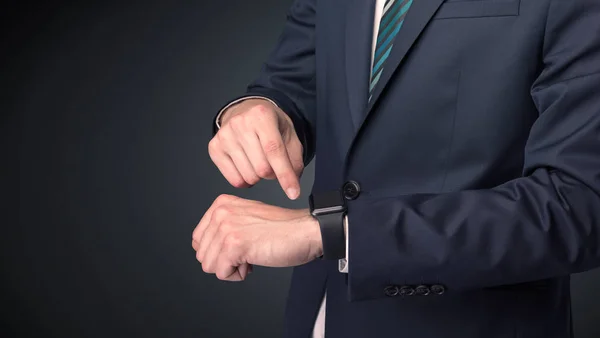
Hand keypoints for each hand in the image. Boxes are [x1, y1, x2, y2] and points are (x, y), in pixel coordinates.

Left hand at [192, 194, 322, 280]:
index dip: (219, 250)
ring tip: (252, 255)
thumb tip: (206, 249)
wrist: (305, 230)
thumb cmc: (284, 228)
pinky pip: (222, 273)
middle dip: (225, 260)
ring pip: (209, 266)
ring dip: (232, 268)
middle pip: (202, 254)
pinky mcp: (234, 245)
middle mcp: (221, 213)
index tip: (240, 245)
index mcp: (221, 204)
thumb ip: (224, 226)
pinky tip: (254, 262)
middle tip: (249, 251)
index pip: (199, 239)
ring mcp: (226, 228)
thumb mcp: (246, 217)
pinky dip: (238, 275)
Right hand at [209, 98, 303, 199]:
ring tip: (259, 162)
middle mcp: (240, 123)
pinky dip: (245, 181)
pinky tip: (247, 167)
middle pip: (262, 168)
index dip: (285, 175)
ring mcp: (224, 135)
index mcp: (262, 115)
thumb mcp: (289, 135)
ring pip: (249, 176)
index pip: (274, 151)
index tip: (293, 193)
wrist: (246, 112)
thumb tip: (292, 186)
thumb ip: (294, 160)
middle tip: (272, 164)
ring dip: (259, 177)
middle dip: (272, 174)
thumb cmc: (269, 125)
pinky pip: (235, 180)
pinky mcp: (214, 148)